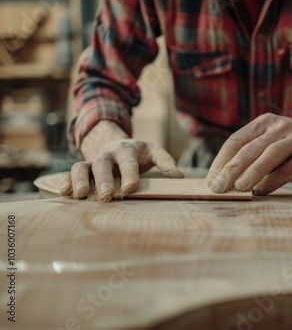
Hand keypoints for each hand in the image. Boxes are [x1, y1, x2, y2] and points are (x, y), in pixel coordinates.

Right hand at [59, 121, 182, 200]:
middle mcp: (107, 155)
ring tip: (81, 196)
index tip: (131, 188)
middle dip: (104, 180)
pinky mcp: (81, 170)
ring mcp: (92, 161)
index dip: (129, 174)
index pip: (128, 161)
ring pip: (80, 167)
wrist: (114, 143)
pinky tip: (64, 194)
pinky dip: (65, 183)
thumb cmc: (138, 153)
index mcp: (126, 150)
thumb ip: (166, 161)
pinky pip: (69, 174)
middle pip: (102, 164)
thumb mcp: (153, 151)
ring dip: (79, 180)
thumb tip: (179, 176)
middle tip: (108, 195)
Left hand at [206, 113, 291, 194]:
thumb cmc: (290, 141)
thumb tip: (223, 177)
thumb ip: (250, 152)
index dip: (221, 161)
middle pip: (249, 148)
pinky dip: (274, 181)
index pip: (236, 140)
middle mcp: (278, 127)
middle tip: (218, 188)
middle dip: (231, 169)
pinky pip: (289, 168)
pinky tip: (262, 192)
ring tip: (238, 188)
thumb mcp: (269, 138)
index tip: (210, 180)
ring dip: (252, 172)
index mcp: (263, 123)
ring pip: (270, 154)